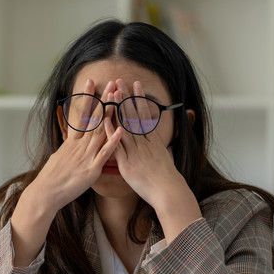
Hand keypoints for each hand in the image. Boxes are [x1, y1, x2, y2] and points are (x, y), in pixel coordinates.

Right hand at [26, 78, 123, 215]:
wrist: (46, 193)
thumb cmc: (52, 178)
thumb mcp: (59, 156)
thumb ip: (69, 147)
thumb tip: (71, 141)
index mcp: (72, 142)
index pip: (80, 114)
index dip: (86, 97)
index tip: (90, 82)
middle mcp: (79, 145)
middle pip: (93, 118)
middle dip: (103, 100)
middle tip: (110, 83)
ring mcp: (86, 156)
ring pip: (100, 131)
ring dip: (110, 114)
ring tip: (118, 98)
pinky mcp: (91, 169)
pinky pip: (104, 153)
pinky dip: (113, 141)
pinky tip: (121, 130)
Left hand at [105, 79, 200, 236]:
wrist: (168, 192)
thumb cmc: (167, 179)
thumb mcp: (166, 158)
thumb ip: (159, 148)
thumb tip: (160, 143)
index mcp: (153, 141)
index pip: (144, 115)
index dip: (139, 99)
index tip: (135, 85)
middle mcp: (144, 143)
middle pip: (134, 116)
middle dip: (126, 97)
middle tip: (120, 81)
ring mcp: (135, 152)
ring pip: (125, 126)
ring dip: (118, 109)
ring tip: (112, 93)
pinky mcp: (127, 163)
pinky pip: (117, 145)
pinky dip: (111, 132)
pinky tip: (104, 120)